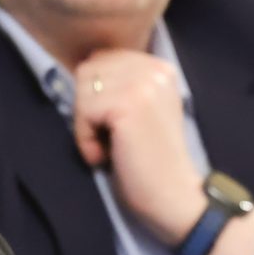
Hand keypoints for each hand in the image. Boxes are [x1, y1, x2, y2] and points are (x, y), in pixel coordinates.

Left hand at [70, 49, 204, 244]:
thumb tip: (79, 70)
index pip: (103, 59)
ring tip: (108, 148)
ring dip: (85, 124)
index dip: (96, 94)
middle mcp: (155, 68)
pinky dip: (85, 139)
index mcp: (160, 67)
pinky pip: (84, 111)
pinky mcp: (128, 103)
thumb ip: (121, 84)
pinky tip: (104, 156)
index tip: (111, 126)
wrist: (174, 195)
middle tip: (107, 139)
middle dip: (88, 107)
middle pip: (88, 70)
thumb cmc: (151, 161)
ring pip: (82, 89)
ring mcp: (143, 83)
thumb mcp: (141, 109)